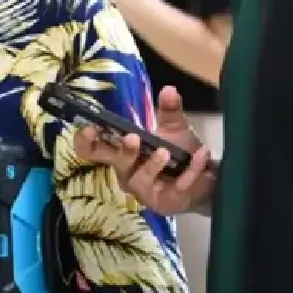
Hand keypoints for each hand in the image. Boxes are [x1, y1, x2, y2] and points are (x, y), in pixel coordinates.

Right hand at [72, 85, 215, 216]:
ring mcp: (144, 191)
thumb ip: (169, 111)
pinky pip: (175, 187)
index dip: (85, 142)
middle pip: (115, 163)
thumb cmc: (179, 154)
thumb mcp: (174, 129)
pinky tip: (202, 155)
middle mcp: (127, 173)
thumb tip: (169, 89)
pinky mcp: (165, 203)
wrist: (206, 182)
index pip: (93, 151)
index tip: (88, 128)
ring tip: (165, 151)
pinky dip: (190, 171)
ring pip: (140, 179)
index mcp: (121, 154)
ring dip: (152, 165)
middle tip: (132, 137)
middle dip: (122, 151)